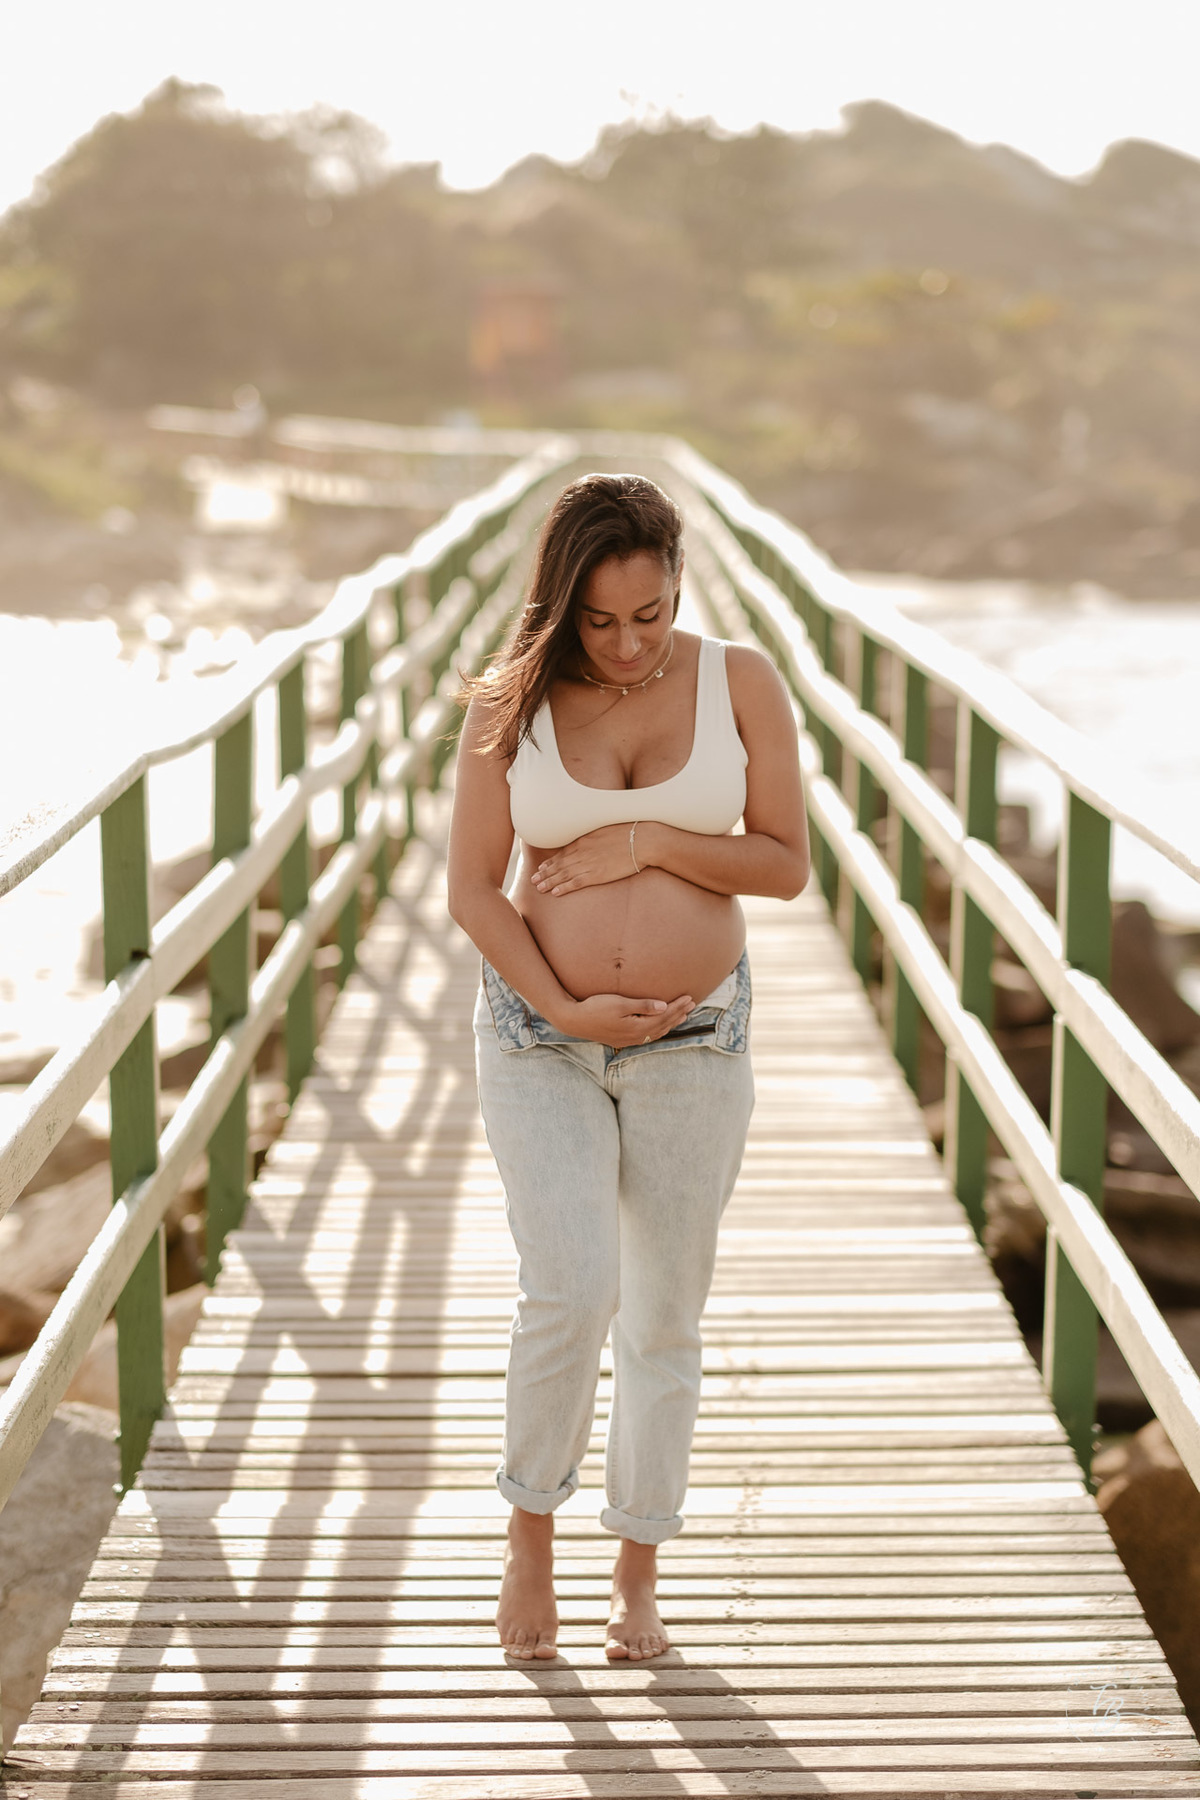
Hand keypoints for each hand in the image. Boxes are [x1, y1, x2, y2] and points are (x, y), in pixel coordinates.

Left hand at [533, 824, 642, 895]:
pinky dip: (564, 888)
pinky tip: (555, 893)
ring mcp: (589, 864)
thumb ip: (595, 836)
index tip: (542, 867)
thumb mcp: (607, 829)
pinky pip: (576, 883)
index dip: (551, 862)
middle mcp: (583, 852)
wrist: (643, 840)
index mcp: (585, 840)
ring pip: (563, 874)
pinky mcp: (598, 875)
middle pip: (559, 864)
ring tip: (539, 887)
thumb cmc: (629, 833)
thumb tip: (592, 840)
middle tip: (533, 879)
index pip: (563, 853)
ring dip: (550, 881)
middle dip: (545, 872)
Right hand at [563, 992, 694, 1046]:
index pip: (664, 1016)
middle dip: (678, 1014)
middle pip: (663, 1025)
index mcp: (637, 1027)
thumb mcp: (619, 1004)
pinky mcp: (622, 1039)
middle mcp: (635, 1036)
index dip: (678, 1007)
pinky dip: (658, 1029)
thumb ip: (643, 1005)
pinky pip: (647, 1035)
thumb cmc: (595, 1007)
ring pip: (656, 1032)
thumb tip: (664, 1007)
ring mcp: (628, 1040)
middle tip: (692, 1004)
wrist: (574, 1020)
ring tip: (682, 1015)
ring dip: (670, 1023)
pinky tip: (659, 1026)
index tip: (689, 997)